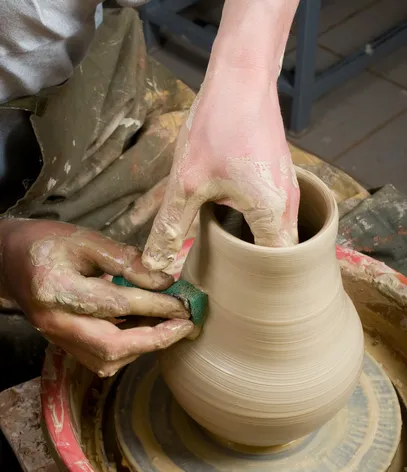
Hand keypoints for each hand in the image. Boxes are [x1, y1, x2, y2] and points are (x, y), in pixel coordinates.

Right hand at [0, 219, 192, 375]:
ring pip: (108, 360)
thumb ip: (125, 260)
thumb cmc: (46, 244)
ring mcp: (58, 339)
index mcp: (56, 289)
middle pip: (111, 347)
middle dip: (155, 340)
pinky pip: (102, 358)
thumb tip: (164, 280)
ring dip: (145, 346)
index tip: (183, 304)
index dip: (154, 306)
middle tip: (185, 326)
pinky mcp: (65, 345)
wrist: (9, 262)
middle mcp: (55, 323)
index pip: (114, 304)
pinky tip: (148, 329)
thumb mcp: (85, 239)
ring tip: (171, 325)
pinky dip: (130, 347)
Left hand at [142, 72, 299, 270]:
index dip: (254, 288)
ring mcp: (287, 192)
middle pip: (279, 258)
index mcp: (273, 215)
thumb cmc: (218, 125)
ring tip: (223, 260)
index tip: (226, 294)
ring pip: (277, 238)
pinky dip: (255, 230)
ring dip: (253, 251)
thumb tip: (155, 268)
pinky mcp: (279, 181)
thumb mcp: (186, 183)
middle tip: (222, 282)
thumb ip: (171, 229)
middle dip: (252, 273)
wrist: (241, 76)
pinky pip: (274, 219)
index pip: (275, 271)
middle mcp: (289, 207)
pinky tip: (228, 226)